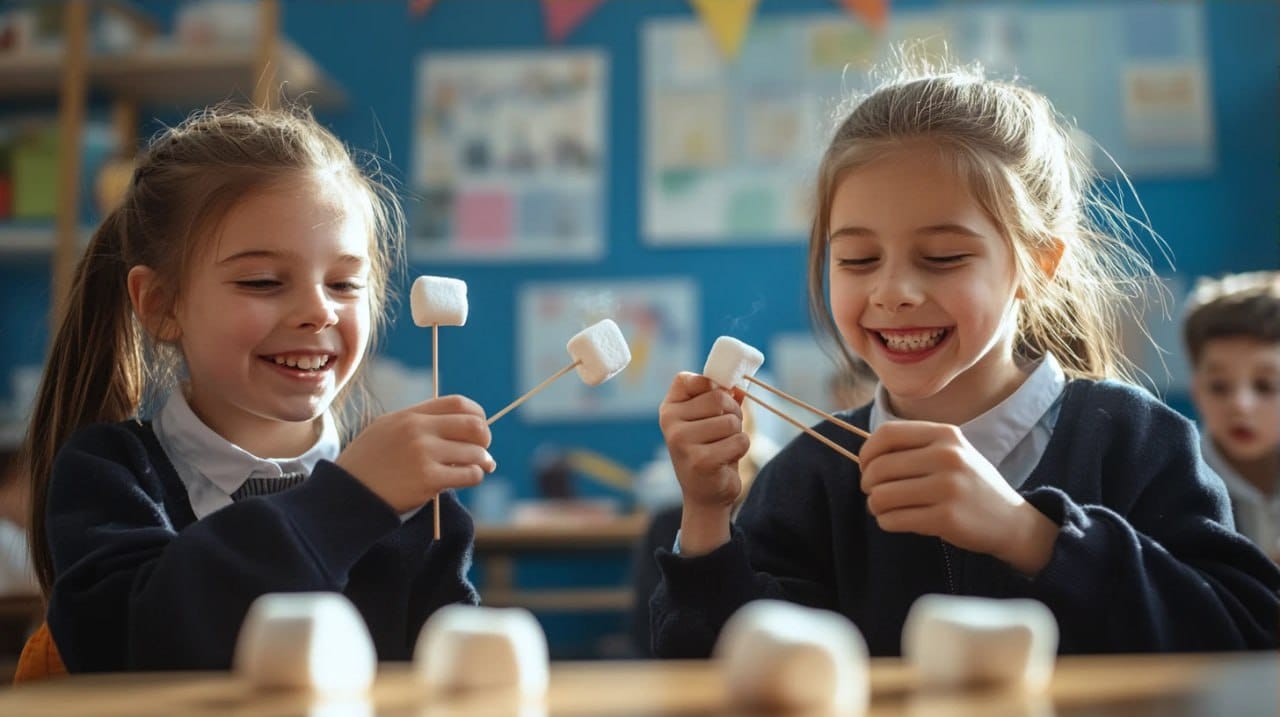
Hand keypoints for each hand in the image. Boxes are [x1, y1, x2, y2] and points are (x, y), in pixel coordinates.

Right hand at [337, 395, 495, 513]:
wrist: (346, 494)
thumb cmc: (368, 464)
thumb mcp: (386, 430)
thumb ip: (419, 424)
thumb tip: (459, 428)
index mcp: (409, 415)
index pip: (458, 403)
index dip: (477, 414)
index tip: (479, 426)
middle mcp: (418, 430)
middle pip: (474, 425)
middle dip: (485, 438)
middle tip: (483, 450)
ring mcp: (424, 454)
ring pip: (476, 452)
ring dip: (483, 461)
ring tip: (478, 468)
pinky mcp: (428, 479)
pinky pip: (469, 474)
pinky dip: (474, 476)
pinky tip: (467, 479)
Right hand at [658, 372, 749, 553]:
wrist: (705, 493)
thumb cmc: (710, 450)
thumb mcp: (712, 420)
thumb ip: (723, 399)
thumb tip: (740, 387)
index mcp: (670, 408)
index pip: (690, 379)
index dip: (712, 387)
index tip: (715, 405)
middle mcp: (670, 422)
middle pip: (719, 398)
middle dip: (733, 413)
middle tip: (725, 431)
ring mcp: (682, 441)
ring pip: (731, 421)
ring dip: (737, 434)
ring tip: (723, 447)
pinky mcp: (700, 460)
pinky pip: (739, 441)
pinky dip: (740, 449)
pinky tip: (725, 460)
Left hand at [859, 421, 1055, 573]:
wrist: (1011, 521)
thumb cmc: (969, 485)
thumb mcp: (951, 453)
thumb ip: (914, 447)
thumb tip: (865, 457)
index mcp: (945, 434)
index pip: (886, 434)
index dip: (867, 452)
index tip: (866, 466)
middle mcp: (947, 457)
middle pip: (879, 467)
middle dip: (868, 483)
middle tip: (874, 493)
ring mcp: (947, 488)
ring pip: (881, 495)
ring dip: (875, 505)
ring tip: (885, 508)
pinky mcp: (946, 518)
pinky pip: (893, 519)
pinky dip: (886, 522)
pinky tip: (895, 520)